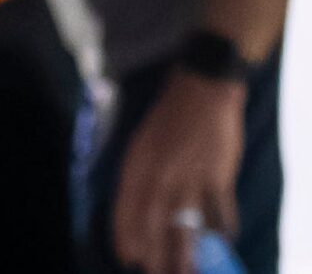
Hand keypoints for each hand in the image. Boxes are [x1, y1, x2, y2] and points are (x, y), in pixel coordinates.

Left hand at [113, 69, 245, 273]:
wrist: (201, 92)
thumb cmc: (168, 120)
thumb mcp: (142, 146)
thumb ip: (141, 176)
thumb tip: (138, 208)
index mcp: (139, 162)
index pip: (128, 206)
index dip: (127, 233)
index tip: (127, 256)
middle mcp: (162, 172)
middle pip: (157, 222)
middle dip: (155, 253)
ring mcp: (192, 176)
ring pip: (188, 223)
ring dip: (187, 251)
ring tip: (187, 271)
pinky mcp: (218, 176)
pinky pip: (220, 212)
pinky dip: (220, 229)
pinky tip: (221, 242)